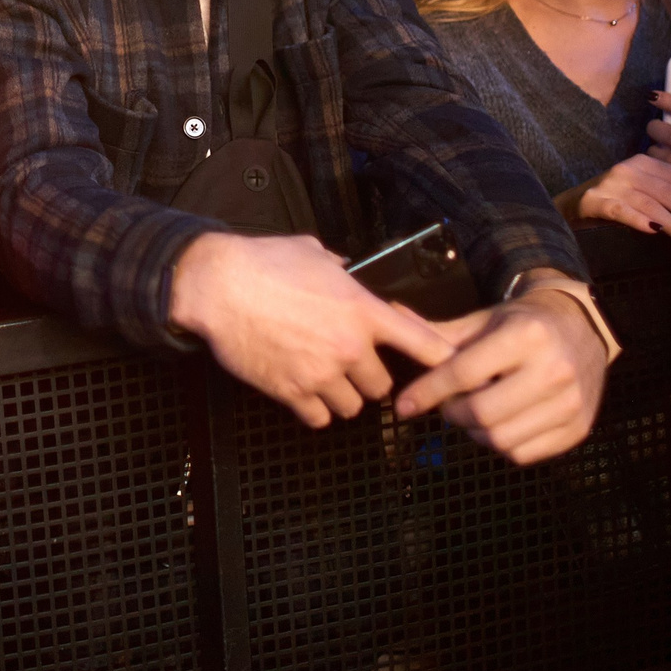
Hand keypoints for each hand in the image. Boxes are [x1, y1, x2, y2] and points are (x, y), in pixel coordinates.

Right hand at [169, 232, 457, 427]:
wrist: (217, 286)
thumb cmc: (262, 261)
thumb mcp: (313, 252)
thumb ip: (340, 267)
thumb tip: (348, 270)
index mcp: (362, 310)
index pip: (422, 343)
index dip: (442, 360)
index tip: (452, 369)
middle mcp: (349, 346)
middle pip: (382, 385)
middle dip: (368, 376)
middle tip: (348, 363)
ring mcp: (320, 373)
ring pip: (352, 407)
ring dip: (342, 396)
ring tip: (323, 378)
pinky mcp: (291, 391)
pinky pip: (319, 418)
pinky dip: (314, 410)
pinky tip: (303, 392)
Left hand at [396, 280, 608, 463]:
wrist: (584, 328)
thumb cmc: (524, 324)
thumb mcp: (484, 321)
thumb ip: (439, 332)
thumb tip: (391, 316)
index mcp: (526, 336)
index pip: (463, 374)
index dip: (427, 392)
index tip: (404, 405)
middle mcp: (553, 370)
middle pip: (481, 413)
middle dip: (452, 414)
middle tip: (448, 405)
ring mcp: (570, 403)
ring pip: (500, 439)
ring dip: (475, 432)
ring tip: (474, 413)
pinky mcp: (577, 429)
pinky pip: (523, 454)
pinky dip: (501, 444)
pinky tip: (500, 422)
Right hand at [574, 153, 670, 244]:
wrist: (569, 207)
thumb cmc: (613, 202)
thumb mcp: (642, 191)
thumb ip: (667, 193)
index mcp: (644, 163)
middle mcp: (629, 169)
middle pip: (670, 190)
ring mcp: (611, 184)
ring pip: (651, 202)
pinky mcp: (594, 200)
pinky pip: (620, 210)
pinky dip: (638, 219)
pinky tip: (654, 230)